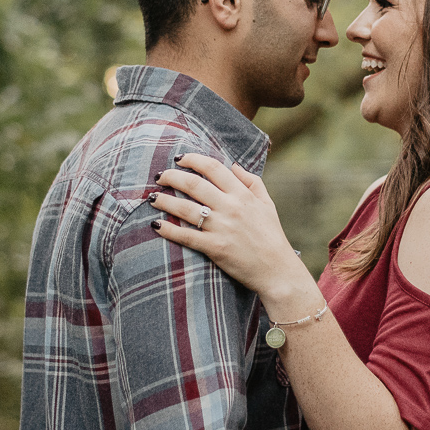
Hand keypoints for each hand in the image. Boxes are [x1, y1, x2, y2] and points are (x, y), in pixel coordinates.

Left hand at [150, 154, 306, 301]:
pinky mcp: (215, 248)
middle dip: (172, 177)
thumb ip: (252, 181)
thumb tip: (234, 165)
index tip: (180, 158)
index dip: (193, 159)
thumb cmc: (272, 236)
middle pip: (194, 184)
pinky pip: (186, 236)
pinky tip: (156, 224)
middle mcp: (231, 207)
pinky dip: (169, 229)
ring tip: (152, 198)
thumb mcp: (267, 204)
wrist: (277, 270)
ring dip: (165, 201)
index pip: (213, 168)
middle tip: (160, 177)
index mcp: (243, 194)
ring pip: (186, 208)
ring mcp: (222, 228)